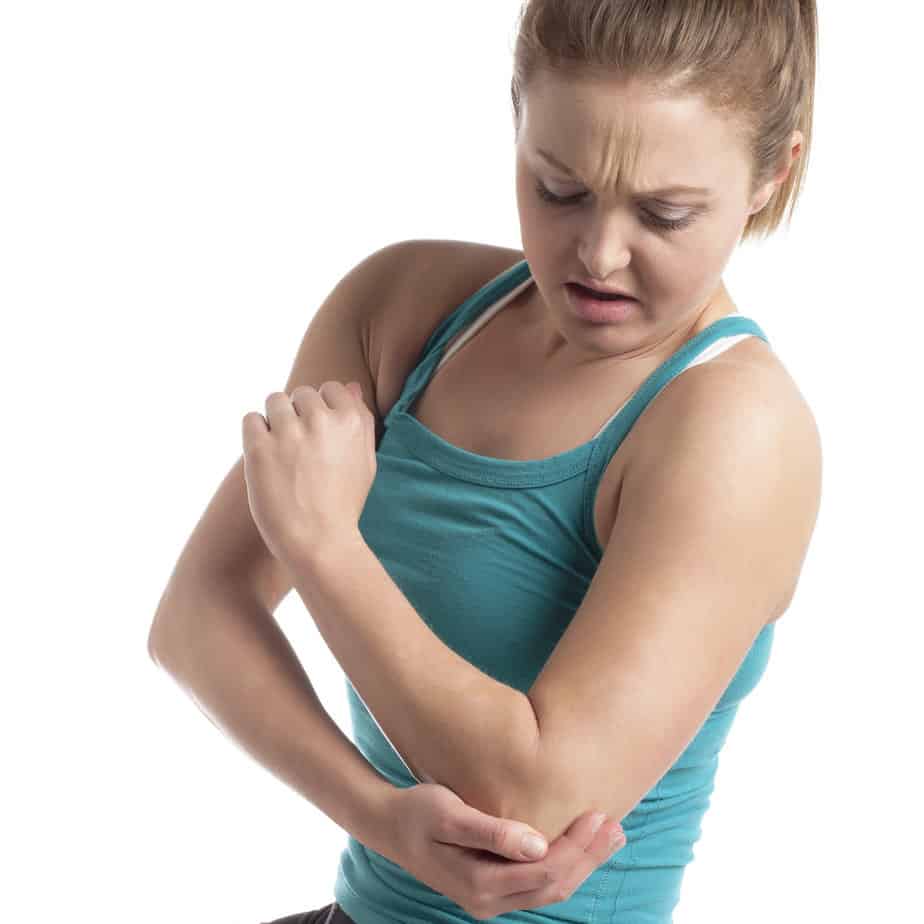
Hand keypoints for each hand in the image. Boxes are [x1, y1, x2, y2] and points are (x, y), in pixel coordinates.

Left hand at [241, 381, 376, 568]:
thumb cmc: (344, 504)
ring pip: (274, 401)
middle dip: (298, 416)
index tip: (319, 437)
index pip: (330, 388)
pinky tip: (266, 458)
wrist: (319, 542)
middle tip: (299, 451)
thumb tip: (352, 386)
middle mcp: (321, 421)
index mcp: (351, 421)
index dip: (322, 411)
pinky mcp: (259, 448)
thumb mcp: (365, 461)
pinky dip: (255, 435)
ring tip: (281, 453)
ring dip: (275, 421)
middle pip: (301, 394)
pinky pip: (251, 419)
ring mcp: (289, 433)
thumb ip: (361, 420)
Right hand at [386, 783, 625, 919]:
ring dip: (582, 862)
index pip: (545, 871)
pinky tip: (578, 845)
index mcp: (480, 884)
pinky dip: (563, 864)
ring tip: (609, 834)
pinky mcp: (491, 889)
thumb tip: (538, 844)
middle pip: (554, 884)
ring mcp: (490, 900)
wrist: (389, 826)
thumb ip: (493, 832)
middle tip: (616, 826)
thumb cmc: (418, 812)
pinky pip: (537, 883)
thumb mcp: (450, 814)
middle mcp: (488, 901)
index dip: (577, 846)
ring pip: (549, 888)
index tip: (598, 814)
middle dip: (589, 856)